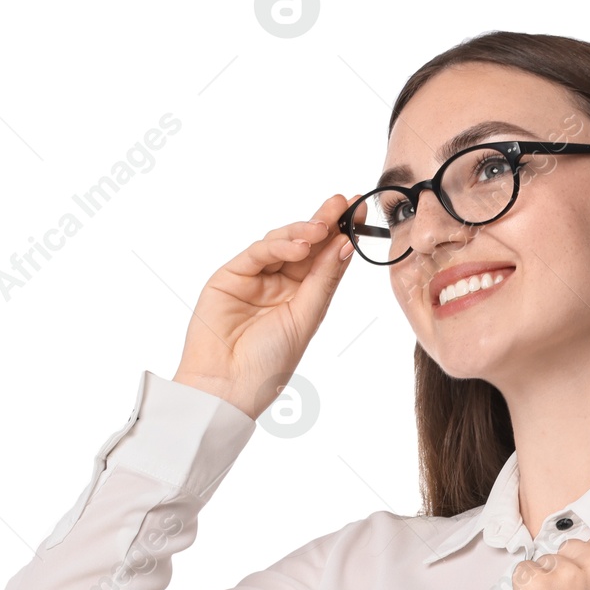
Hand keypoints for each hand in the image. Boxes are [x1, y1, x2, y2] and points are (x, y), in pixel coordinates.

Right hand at [172, 194, 356, 418]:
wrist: (227, 387)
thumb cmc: (268, 364)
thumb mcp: (305, 319)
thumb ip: (323, 280)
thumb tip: (346, 244)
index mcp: (303, 298)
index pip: (326, 259)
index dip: (343, 236)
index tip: (362, 213)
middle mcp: (281, 285)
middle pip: (306, 245)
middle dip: (327, 222)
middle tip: (346, 202)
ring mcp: (255, 278)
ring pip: (283, 243)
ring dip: (305, 231)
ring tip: (324, 227)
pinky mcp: (230, 275)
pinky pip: (258, 253)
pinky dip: (280, 246)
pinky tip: (300, 244)